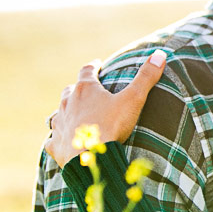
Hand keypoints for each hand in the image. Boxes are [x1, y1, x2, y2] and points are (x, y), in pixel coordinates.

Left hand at [44, 50, 166, 167]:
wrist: (90, 157)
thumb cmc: (111, 126)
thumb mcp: (133, 100)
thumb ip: (146, 78)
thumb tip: (160, 54)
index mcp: (85, 89)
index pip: (87, 70)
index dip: (93, 66)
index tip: (97, 64)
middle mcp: (67, 102)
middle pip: (70, 90)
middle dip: (77, 89)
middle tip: (85, 91)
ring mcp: (59, 123)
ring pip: (58, 112)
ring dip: (66, 112)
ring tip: (72, 114)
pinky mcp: (55, 143)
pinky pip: (52, 138)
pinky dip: (57, 138)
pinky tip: (59, 140)